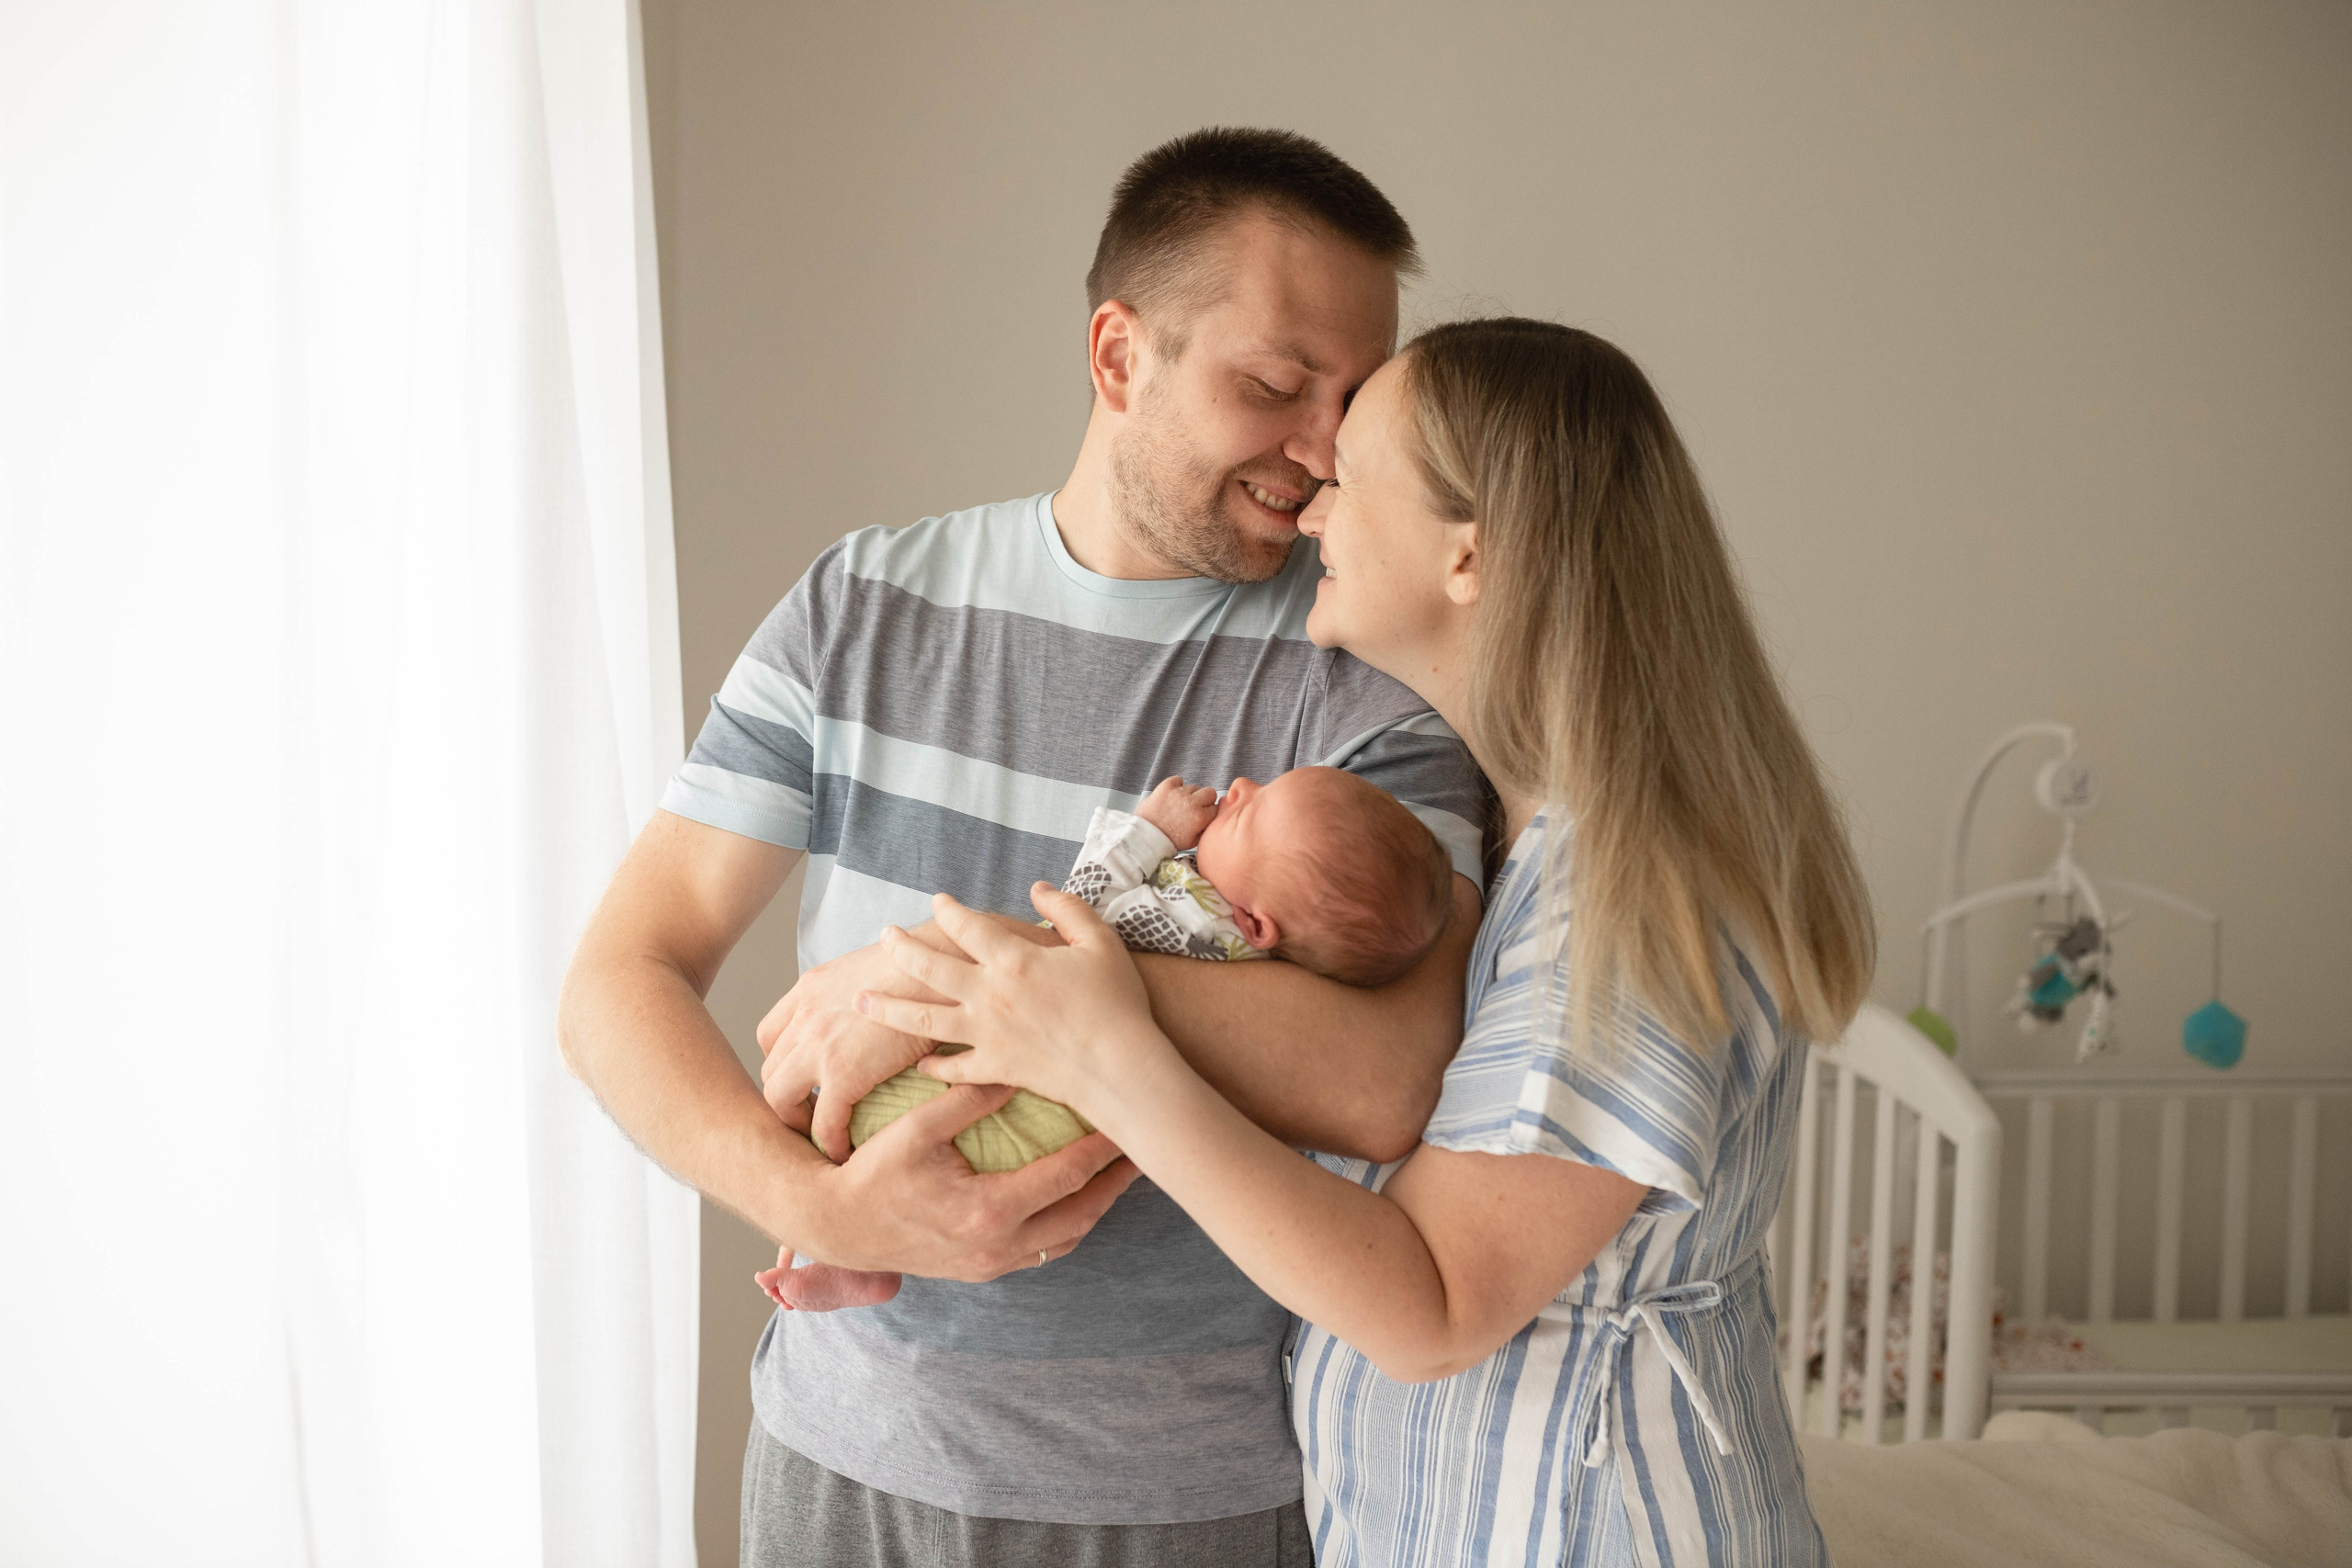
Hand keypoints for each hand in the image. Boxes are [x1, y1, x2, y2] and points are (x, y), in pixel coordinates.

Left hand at [756, 940, 946, 1160]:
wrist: (946, 964)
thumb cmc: (928, 964)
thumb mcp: (874, 967)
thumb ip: (861, 990)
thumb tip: (878, 1009)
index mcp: (811, 987)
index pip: (770, 1034)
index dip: (783, 1063)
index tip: (804, 1079)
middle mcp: (805, 1014)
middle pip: (771, 1068)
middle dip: (787, 1095)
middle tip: (813, 1114)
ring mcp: (819, 1044)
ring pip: (779, 1097)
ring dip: (797, 1121)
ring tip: (823, 1136)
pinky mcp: (843, 1072)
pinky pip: (823, 1121)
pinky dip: (829, 1141)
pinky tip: (845, 1151)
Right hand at [803, 1076, 1139, 1278]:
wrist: (836, 1226)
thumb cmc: (871, 1173)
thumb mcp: (915, 1128)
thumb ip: (967, 1097)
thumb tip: (1014, 1066)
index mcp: (987, 1210)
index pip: (1065, 1176)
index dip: (1101, 1150)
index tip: (1125, 1123)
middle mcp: (997, 1246)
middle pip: (1081, 1215)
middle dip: (1114, 1185)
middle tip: (1142, 1152)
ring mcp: (991, 1264)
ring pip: (1065, 1240)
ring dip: (1094, 1208)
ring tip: (1117, 1175)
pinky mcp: (982, 1270)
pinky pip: (1041, 1252)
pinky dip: (1065, 1226)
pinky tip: (1075, 1200)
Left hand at [857, 885, 1176, 1122]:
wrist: (1120, 1066)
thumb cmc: (1117, 1002)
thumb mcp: (1100, 942)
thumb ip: (1067, 910)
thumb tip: (1037, 888)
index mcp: (1014, 960)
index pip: (968, 927)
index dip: (949, 911)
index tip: (936, 901)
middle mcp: (990, 995)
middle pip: (930, 968)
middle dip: (902, 949)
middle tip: (884, 936)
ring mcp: (987, 1035)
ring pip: (924, 1020)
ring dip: (889, 1009)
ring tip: (862, 1001)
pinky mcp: (995, 1067)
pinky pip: (955, 1067)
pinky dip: (935, 1066)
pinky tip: (920, 1064)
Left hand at [1133, 776, 1219, 852]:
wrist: (1145, 837)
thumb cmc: (1168, 841)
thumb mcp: (1193, 842)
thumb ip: (1206, 828)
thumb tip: (1212, 818)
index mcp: (1201, 817)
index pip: (1216, 807)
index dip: (1210, 811)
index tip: (1204, 815)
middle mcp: (1192, 803)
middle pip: (1210, 792)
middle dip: (1205, 799)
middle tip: (1195, 807)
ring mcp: (1179, 793)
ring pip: (1194, 787)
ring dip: (1190, 794)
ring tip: (1179, 804)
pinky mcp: (1166, 787)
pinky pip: (1178, 779)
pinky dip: (1176, 785)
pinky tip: (1172, 795)